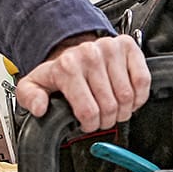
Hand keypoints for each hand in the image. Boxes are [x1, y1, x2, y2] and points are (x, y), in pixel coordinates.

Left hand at [14, 33, 150, 131]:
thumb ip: (30, 98)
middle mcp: (88, 54)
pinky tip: (127, 97)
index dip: (90, 125)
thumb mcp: (34, 85)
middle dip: (107, 120)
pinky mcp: (127, 47)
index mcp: (66, 66)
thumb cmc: (58, 72)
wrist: (73, 50)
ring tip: (113, 109)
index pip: (88, 110)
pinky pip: (143, 81)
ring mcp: (109, 49)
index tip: (88, 124)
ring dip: (123, 110)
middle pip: (110, 106)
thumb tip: (39, 108)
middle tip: (102, 119)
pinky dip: (139, 96)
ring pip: (127, 96)